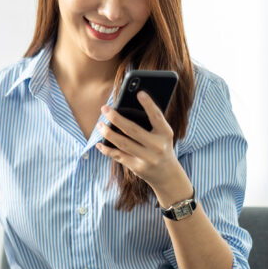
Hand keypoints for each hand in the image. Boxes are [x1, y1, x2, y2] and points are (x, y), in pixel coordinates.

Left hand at [95, 91, 191, 205]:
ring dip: (108, 133)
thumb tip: (125, 109)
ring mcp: (148, 158)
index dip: (149, 104)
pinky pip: (119, 156)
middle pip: (133, 130)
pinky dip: (107, 150)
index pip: (157, 116)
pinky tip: (99, 143)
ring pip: (123, 143)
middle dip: (116, 118)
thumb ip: (150, 123)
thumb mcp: (162, 135)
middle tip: (104, 108)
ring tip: (100, 125)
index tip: (139, 93)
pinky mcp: (138, 167)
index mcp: (166, 134)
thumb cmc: (162, 147)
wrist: (168, 175)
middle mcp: (158, 146)